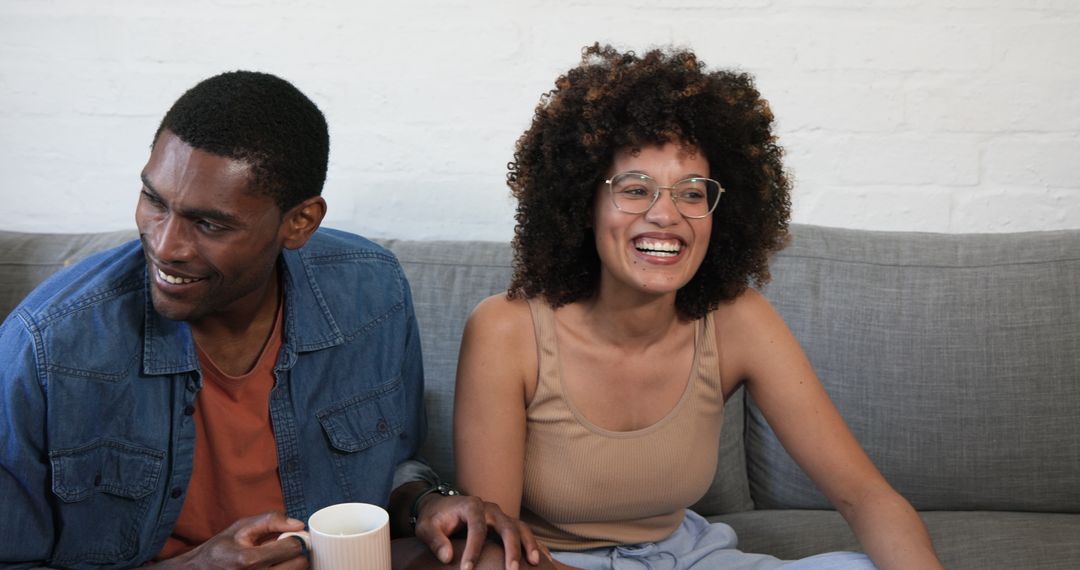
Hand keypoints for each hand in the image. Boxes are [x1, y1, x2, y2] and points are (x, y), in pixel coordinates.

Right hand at [157, 511, 307, 568]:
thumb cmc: (220, 550)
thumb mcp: (240, 528)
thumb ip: (270, 521)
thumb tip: (298, 524)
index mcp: (249, 560)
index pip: (292, 548)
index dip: (293, 539)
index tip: (286, 538)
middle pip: (300, 565)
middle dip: (295, 554)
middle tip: (282, 550)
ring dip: (291, 566)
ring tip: (276, 560)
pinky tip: (274, 567)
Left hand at [414, 494, 544, 569]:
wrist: (441, 508)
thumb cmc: (434, 519)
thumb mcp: (426, 528)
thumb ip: (435, 540)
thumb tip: (448, 557)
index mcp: (471, 506)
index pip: (476, 528)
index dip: (474, 549)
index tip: (467, 569)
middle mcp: (490, 509)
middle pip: (507, 526)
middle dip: (511, 549)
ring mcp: (500, 516)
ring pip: (520, 527)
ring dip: (529, 545)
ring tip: (534, 563)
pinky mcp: (505, 524)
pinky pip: (524, 533)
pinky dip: (534, 544)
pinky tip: (542, 559)